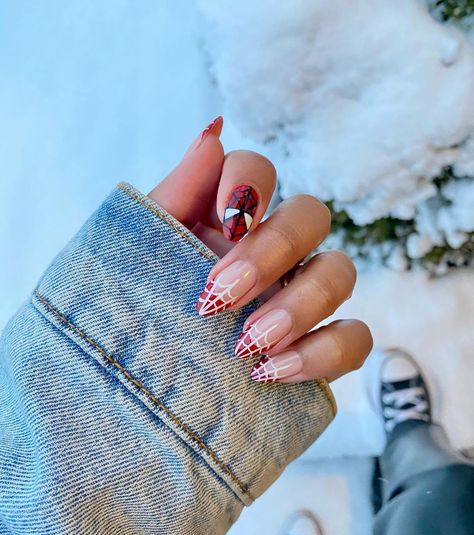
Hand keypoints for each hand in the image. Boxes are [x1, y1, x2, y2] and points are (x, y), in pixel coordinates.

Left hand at [148, 117, 372, 382]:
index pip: (258, 169)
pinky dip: (322, 352)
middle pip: (311, 215)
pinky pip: (356, 337)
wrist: (143, 383)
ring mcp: (303, 296)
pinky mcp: (321, 346)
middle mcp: (275, 250)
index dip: (249, 183)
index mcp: (228, 220)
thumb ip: (178, 195)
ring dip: (301, 304)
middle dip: (273, 250)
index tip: (224, 221)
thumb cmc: (141, 309)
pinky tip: (273, 372)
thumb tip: (211, 133)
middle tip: (221, 295)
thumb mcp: (146, 253)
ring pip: (341, 272)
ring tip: (249, 343)